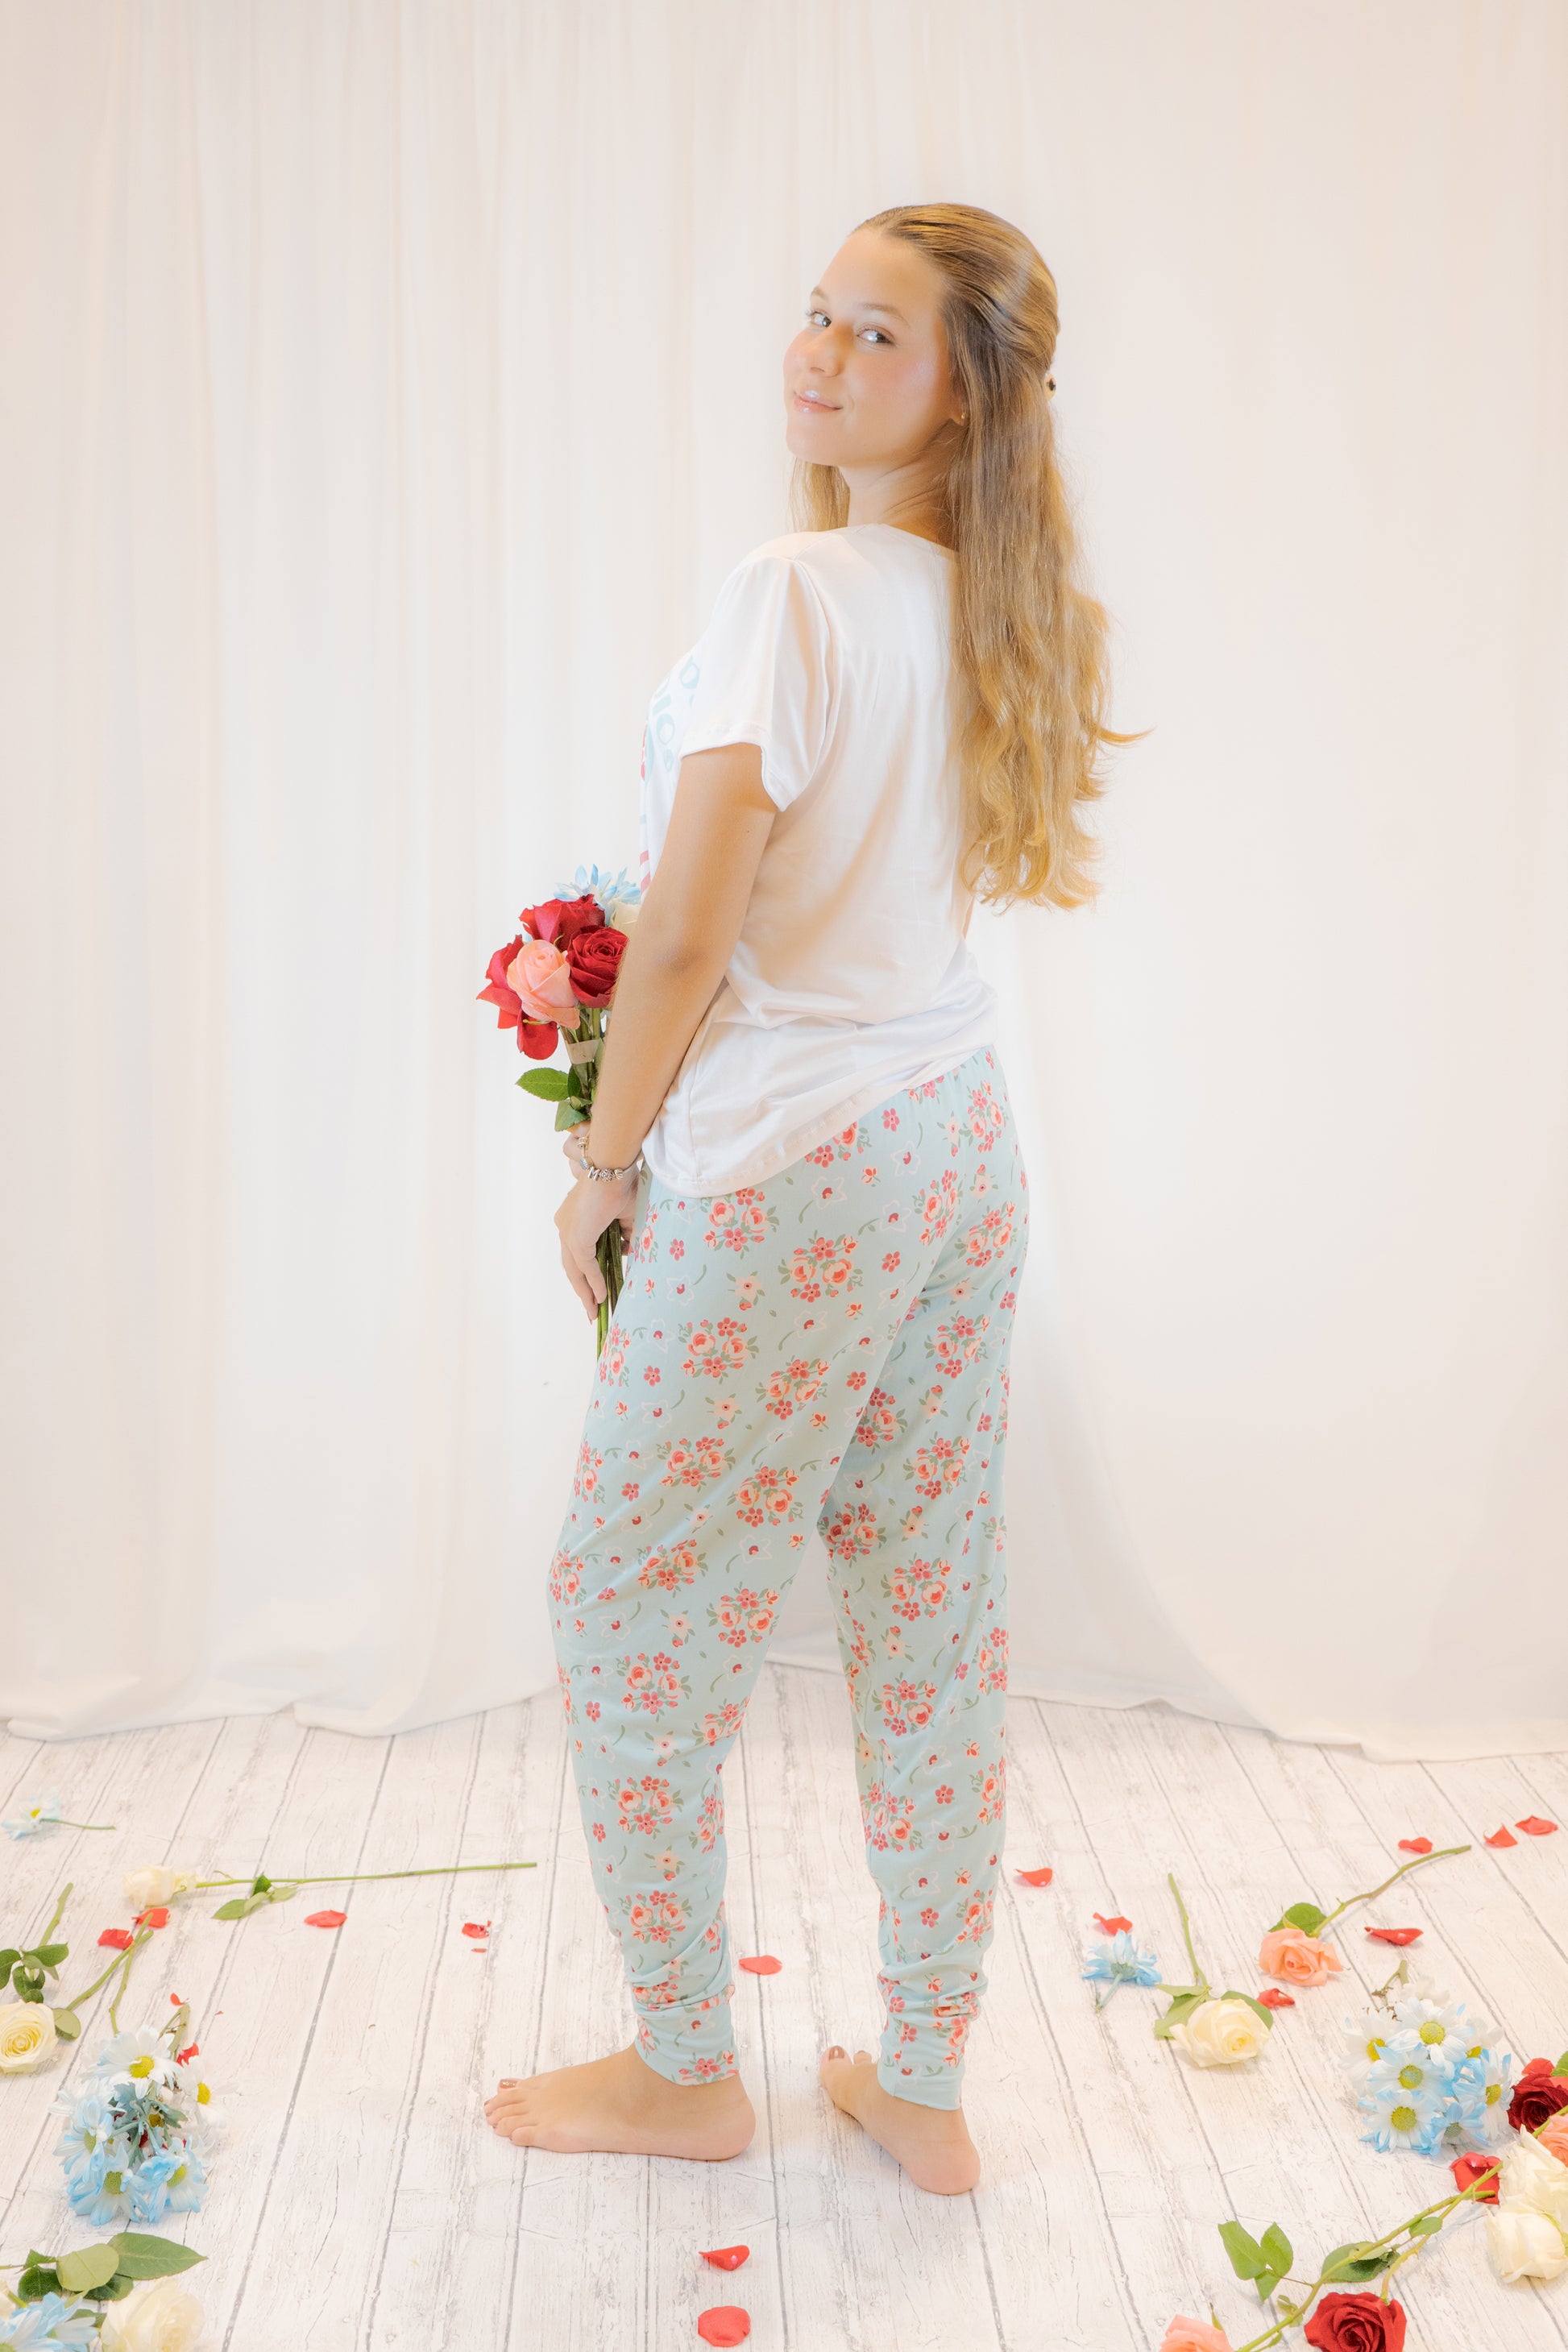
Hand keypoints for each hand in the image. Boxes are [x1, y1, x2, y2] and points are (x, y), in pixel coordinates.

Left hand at [554, 1130, 639, 1319]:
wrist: (613, 1167)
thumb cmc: (621, 1182)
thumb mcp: (626, 1215)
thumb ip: (625, 1235)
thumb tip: (628, 1251)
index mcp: (573, 1218)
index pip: (578, 1252)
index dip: (586, 1273)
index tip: (595, 1290)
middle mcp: (565, 1226)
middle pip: (571, 1266)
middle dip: (582, 1289)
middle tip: (591, 1309)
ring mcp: (568, 1232)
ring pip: (574, 1269)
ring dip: (586, 1291)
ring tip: (595, 1310)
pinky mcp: (576, 1237)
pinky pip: (585, 1266)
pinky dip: (593, 1281)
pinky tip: (601, 1296)